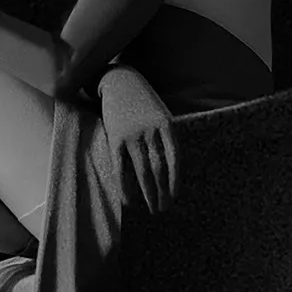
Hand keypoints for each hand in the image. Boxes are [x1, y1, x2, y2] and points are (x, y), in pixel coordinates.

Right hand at [97, 68, 178, 212]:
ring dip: (148, 192)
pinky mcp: (116, 140)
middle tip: (163, 209)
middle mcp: (151, 131)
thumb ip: (166, 137)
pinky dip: (125, 185)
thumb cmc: (144, 101)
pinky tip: (128, 200)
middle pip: (158, 168)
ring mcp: (133, 136)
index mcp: (167, 125)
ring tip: (153, 208)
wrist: (121, 82)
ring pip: (142, 171)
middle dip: (162, 191)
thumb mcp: (162, 114)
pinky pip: (121, 168)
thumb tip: (170, 167)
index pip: (174, 157)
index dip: (175, 179)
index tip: (175, 195)